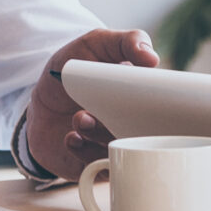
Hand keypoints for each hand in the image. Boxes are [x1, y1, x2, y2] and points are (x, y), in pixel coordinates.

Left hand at [25, 27, 159, 178]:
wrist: (39, 99)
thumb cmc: (73, 70)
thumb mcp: (97, 44)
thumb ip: (126, 41)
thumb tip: (152, 58)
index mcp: (146, 99)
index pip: (171, 111)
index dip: (164, 111)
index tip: (140, 102)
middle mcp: (136, 126)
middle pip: (148, 137)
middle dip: (124, 126)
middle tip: (99, 111)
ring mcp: (117, 146)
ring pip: (124, 153)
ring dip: (100, 137)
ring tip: (80, 119)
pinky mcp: (96, 164)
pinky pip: (101, 169)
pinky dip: (85, 155)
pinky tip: (71, 138)